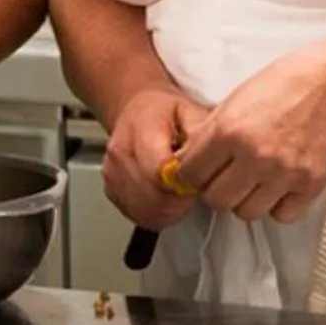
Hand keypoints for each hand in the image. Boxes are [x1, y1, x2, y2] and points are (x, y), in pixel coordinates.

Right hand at [105, 87, 210, 230]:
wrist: (137, 111)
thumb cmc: (164, 112)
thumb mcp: (190, 109)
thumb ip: (201, 132)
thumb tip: (215, 154)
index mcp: (142, 128)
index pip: (158, 170)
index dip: (182, 184)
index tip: (196, 181)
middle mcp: (122, 151)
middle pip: (151, 196)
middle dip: (178, 202)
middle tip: (192, 190)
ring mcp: (113, 172)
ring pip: (143, 210)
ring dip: (168, 211)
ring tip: (179, 194)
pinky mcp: (111, 189)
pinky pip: (135, 214)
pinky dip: (154, 214)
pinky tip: (164, 199)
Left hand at [175, 47, 325, 222]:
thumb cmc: (281, 86)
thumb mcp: (233, 100)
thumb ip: (209, 134)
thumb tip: (186, 164)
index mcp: (229, 130)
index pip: (191, 175)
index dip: (192, 175)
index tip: (202, 172)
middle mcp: (254, 156)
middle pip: (217, 201)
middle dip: (218, 191)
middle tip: (229, 177)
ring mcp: (283, 173)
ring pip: (247, 213)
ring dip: (248, 200)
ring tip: (258, 179)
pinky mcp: (309, 185)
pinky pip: (281, 215)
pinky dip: (279, 205)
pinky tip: (281, 184)